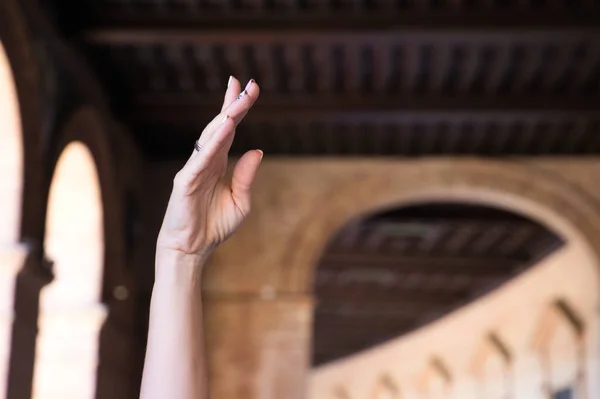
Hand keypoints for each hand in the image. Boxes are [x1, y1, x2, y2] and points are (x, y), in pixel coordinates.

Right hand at [156, 77, 261, 260]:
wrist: (192, 249)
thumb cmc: (214, 226)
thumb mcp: (240, 201)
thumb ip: (246, 177)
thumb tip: (257, 151)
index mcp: (218, 163)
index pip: (229, 130)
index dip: (238, 108)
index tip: (250, 87)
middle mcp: (205, 161)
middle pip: (220, 126)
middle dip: (234, 104)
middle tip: (248, 84)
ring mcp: (194, 169)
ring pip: (211, 136)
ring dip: (226, 117)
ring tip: (240, 99)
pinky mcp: (185, 181)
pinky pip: (201, 158)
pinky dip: (213, 141)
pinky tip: (225, 125)